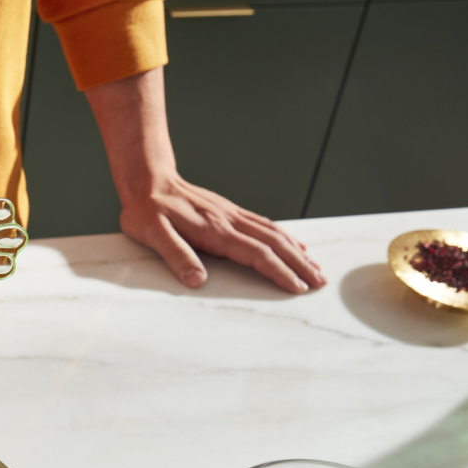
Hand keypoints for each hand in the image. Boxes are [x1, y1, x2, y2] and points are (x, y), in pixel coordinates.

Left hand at [85, 67, 326, 292]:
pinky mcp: (229, 212)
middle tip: (320, 282)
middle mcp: (229, 221)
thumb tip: (197, 280)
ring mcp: (232, 215)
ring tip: (316, 267)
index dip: (279, 272)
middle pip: (275, 243)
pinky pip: (265, 224)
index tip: (297, 287)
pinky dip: (285, 236)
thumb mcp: (153, 235)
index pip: (257, 254)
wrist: (147, 179)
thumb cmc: (147, 210)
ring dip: (298, 251)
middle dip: (300, 264)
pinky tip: (294, 244)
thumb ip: (176, 256)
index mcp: (215, 230)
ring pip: (274, 232)